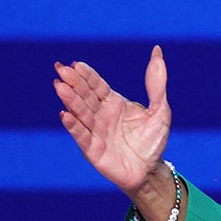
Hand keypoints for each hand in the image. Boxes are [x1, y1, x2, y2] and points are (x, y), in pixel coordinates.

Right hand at [53, 45, 171, 195]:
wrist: (150, 170)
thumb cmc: (153, 139)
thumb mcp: (160, 109)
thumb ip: (156, 83)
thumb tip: (157, 50)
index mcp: (113, 102)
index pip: (97, 85)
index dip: (87, 75)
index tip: (76, 64)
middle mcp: (100, 115)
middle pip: (85, 96)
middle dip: (74, 83)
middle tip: (61, 69)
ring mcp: (94, 131)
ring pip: (80, 113)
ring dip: (70, 100)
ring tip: (60, 86)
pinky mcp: (92, 150)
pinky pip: (81, 136)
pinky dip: (73, 126)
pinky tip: (64, 114)